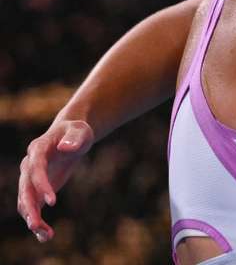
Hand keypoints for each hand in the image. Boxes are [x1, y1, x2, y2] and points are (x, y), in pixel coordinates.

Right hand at [17, 119, 94, 241]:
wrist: (71, 136)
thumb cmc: (76, 132)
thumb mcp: (80, 131)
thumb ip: (75, 138)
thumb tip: (66, 147)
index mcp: (38, 149)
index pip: (36, 168)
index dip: (41, 184)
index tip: (52, 201)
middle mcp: (29, 165)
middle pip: (24, 188)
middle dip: (29, 207)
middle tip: (36, 226)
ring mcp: (31, 178)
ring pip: (26, 201)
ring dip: (33, 218)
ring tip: (46, 235)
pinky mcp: (37, 189)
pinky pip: (33, 206)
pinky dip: (38, 220)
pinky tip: (46, 235)